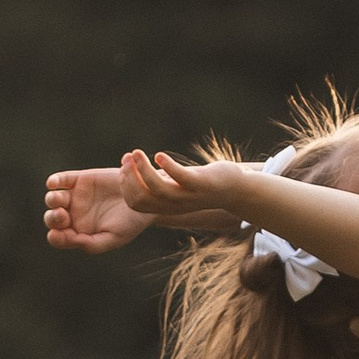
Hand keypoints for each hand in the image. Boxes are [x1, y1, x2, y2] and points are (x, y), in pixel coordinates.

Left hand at [43, 165, 151, 254]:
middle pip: (52, 219)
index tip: (58, 235)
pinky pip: (61, 180)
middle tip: (62, 215)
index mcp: (81, 233)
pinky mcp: (80, 180)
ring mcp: (76, 197)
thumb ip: (93, 244)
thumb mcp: (115, 238)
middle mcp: (74, 216)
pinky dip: (54, 181)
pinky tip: (54, 184)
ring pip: (54, 199)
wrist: (145, 197)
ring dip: (52, 200)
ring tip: (60, 200)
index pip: (60, 238)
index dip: (56, 238)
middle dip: (53, 218)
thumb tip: (73, 241)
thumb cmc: (131, 222)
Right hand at [118, 147, 261, 235]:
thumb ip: (154, 177)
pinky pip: (181, 178)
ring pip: (158, 189)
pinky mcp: (202, 184)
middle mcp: (175, 205)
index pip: (135, 202)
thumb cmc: (200, 183)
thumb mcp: (174, 183)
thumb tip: (128, 161)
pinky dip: (168, 167)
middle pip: (142, 197)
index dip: (125, 185)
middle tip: (128, 157)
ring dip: (144, 170)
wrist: (235, 189)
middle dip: (130, 177)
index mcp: (165, 206)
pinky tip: (159, 155)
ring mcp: (189, 195)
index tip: (124, 165)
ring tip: (137, 153)